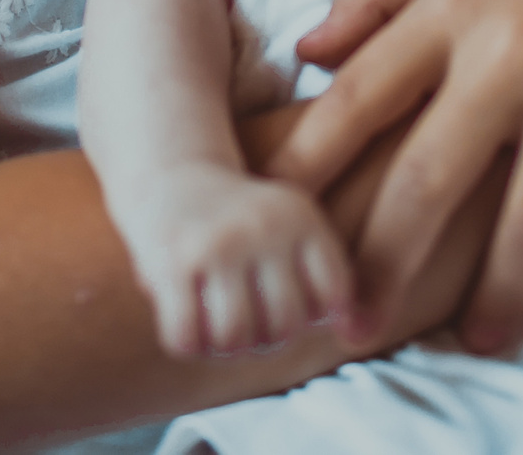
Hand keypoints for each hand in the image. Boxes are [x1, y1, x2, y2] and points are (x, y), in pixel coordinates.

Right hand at [113, 162, 353, 357]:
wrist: (169, 174)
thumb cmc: (241, 221)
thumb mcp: (292, 228)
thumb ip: (324, 277)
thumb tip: (353, 330)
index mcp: (301, 216)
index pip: (332, 298)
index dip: (311, 317)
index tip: (287, 304)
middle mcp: (264, 226)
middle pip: (284, 326)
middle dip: (265, 341)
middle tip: (248, 326)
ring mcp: (217, 244)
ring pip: (235, 337)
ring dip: (225, 348)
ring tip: (219, 330)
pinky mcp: (170, 262)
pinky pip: (186, 336)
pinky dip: (187, 344)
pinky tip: (187, 322)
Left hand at [267, 0, 522, 352]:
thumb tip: (304, 48)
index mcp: (457, 1)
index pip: (361, 96)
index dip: (310, 166)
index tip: (275, 228)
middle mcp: (519, 43)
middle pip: (435, 174)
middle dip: (387, 261)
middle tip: (353, 323)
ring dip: (505, 288)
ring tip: (481, 337)